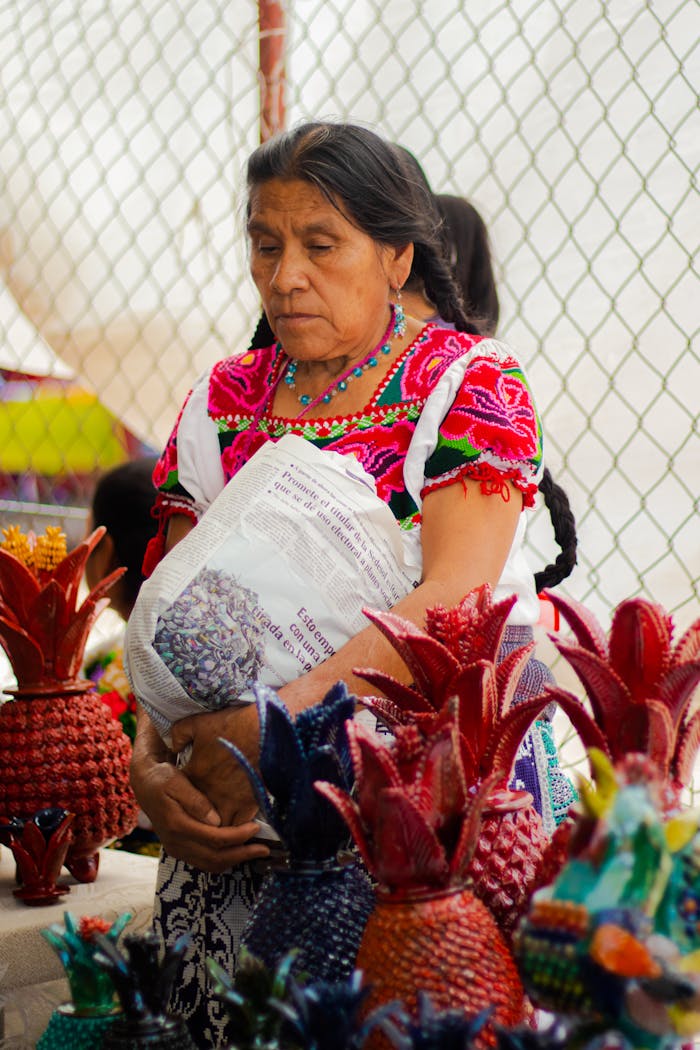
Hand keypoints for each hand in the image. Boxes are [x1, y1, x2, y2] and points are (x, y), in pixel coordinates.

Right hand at [130, 709, 269, 872]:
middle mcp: (176, 843)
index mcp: (177, 825)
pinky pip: (204, 862)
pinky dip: (223, 860)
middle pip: (215, 859)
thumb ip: (196, 801)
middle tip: (264, 849)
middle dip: (242, 855)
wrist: (143, 783)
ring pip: (210, 865)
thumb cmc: (163, 778)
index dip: (238, 837)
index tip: (256, 827)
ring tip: (255, 852)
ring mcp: (176, 849)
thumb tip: (216, 821)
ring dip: (234, 860)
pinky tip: (237, 851)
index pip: (215, 839)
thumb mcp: (177, 782)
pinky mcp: (179, 849)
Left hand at [170, 704, 261, 827]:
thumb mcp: (199, 722)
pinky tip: (238, 821)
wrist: (265, 730)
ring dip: (217, 823)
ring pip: (218, 824)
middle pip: (198, 814)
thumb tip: (173, 745)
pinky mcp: (248, 804)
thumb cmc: (233, 724)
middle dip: (198, 814)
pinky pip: (239, 825)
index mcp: (195, 774)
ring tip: (219, 818)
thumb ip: (179, 733)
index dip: (183, 792)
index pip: (181, 792)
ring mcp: (229, 801)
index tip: (188, 788)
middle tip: (202, 809)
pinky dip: (237, 826)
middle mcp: (209, 792)